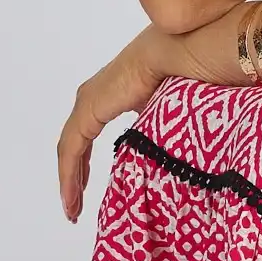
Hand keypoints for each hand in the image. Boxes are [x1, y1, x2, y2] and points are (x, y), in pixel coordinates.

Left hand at [56, 23, 191, 222]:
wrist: (188, 49)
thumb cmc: (192, 73)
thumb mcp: (170, 112)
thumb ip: (158, 130)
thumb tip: (160, 156)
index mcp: (114, 93)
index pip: (89, 136)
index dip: (86, 166)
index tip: (85, 192)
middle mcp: (95, 95)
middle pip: (76, 145)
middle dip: (75, 178)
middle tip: (75, 207)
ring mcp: (90, 100)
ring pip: (71, 149)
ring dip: (70, 181)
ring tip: (72, 211)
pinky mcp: (89, 108)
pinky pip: (72, 148)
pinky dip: (69, 174)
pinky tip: (72, 197)